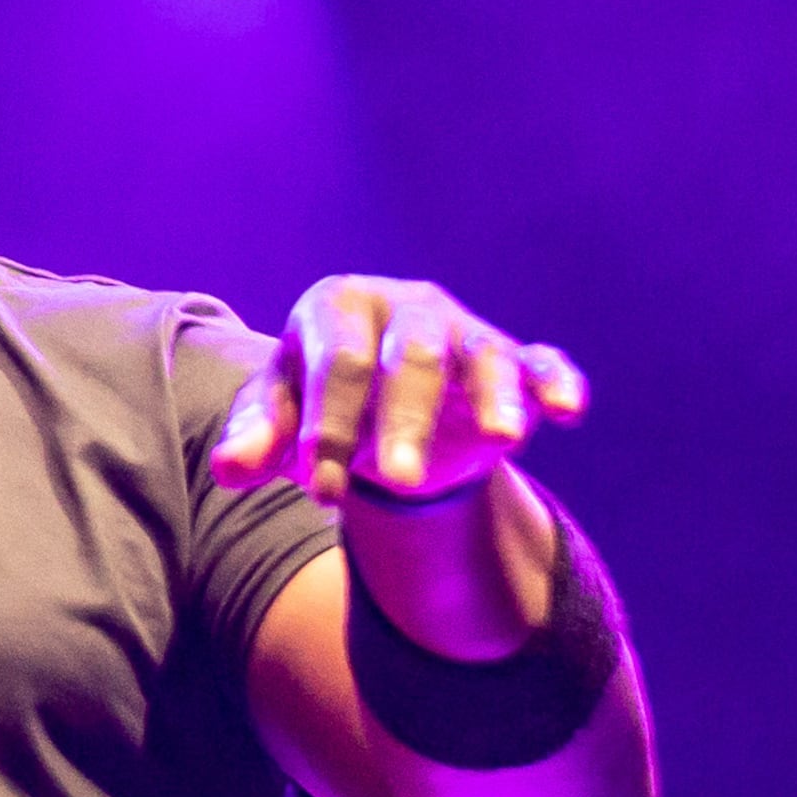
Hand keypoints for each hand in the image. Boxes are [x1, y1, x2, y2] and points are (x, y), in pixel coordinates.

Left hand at [212, 275, 588, 503]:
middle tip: (401, 479)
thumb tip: (228, 470)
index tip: (322, 491)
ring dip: (494, 396)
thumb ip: (255, 439)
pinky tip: (567, 411)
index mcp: (337, 306)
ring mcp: (463, 330)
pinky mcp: (512, 358)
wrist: (375, 401)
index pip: (336, 365)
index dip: (331, 428)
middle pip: (408, 359)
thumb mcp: (279, 420)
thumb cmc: (316, 404)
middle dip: (404, 421)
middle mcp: (406, 307)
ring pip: (481, 356)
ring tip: (504, 438)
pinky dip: (556, 381)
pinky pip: (541, 362)